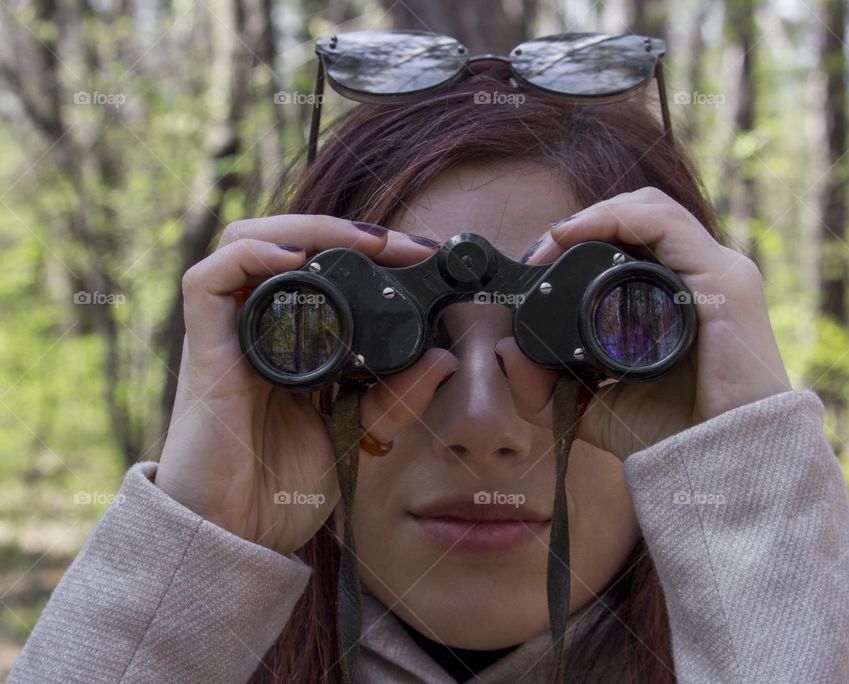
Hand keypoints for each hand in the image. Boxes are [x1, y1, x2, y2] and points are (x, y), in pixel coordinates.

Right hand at [155, 215, 457, 554]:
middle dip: (342, 231)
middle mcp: (258, 330)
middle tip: (399, 244)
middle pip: (283, 244)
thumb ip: (392, 401)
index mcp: (293, 344)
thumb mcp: (354, 437)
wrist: (234, 538)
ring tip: (361, 242)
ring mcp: (228, 337)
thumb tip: (442, 359)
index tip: (421, 257)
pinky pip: (209, 280)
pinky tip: (299, 259)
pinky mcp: (204, 350)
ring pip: (245, 243)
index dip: (367, 254)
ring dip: (304, 229)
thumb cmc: (281, 491)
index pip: (320, 272)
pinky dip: (253, 255)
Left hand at [496, 187, 791, 460]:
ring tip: (554, 240)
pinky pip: (665, 224)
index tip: (537, 266)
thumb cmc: (673, 437)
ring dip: (595, 215)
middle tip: (540, 254)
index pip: (633, 243)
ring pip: (652, 209)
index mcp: (679, 300)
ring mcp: (717, 275)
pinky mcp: (725, 281)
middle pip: (640, 218)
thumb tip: (507, 353)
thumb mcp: (595, 408)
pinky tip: (578, 233)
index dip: (584, 240)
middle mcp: (700, 279)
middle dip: (585, 224)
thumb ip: (549, 389)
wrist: (722, 466)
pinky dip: (616, 217)